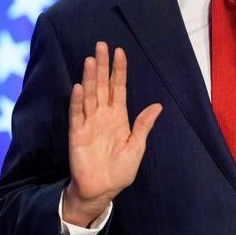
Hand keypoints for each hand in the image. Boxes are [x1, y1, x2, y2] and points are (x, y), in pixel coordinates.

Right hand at [63, 42, 162, 226]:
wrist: (103, 190)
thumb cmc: (121, 170)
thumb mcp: (137, 147)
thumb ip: (143, 125)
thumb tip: (158, 106)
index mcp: (119, 116)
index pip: (118, 87)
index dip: (118, 70)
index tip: (119, 51)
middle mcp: (103, 115)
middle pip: (102, 85)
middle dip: (102, 65)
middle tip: (101, 45)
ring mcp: (89, 122)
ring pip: (89, 95)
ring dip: (89, 78)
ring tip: (90, 59)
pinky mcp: (77, 134)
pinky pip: (77, 114)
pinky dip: (78, 101)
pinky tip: (79, 87)